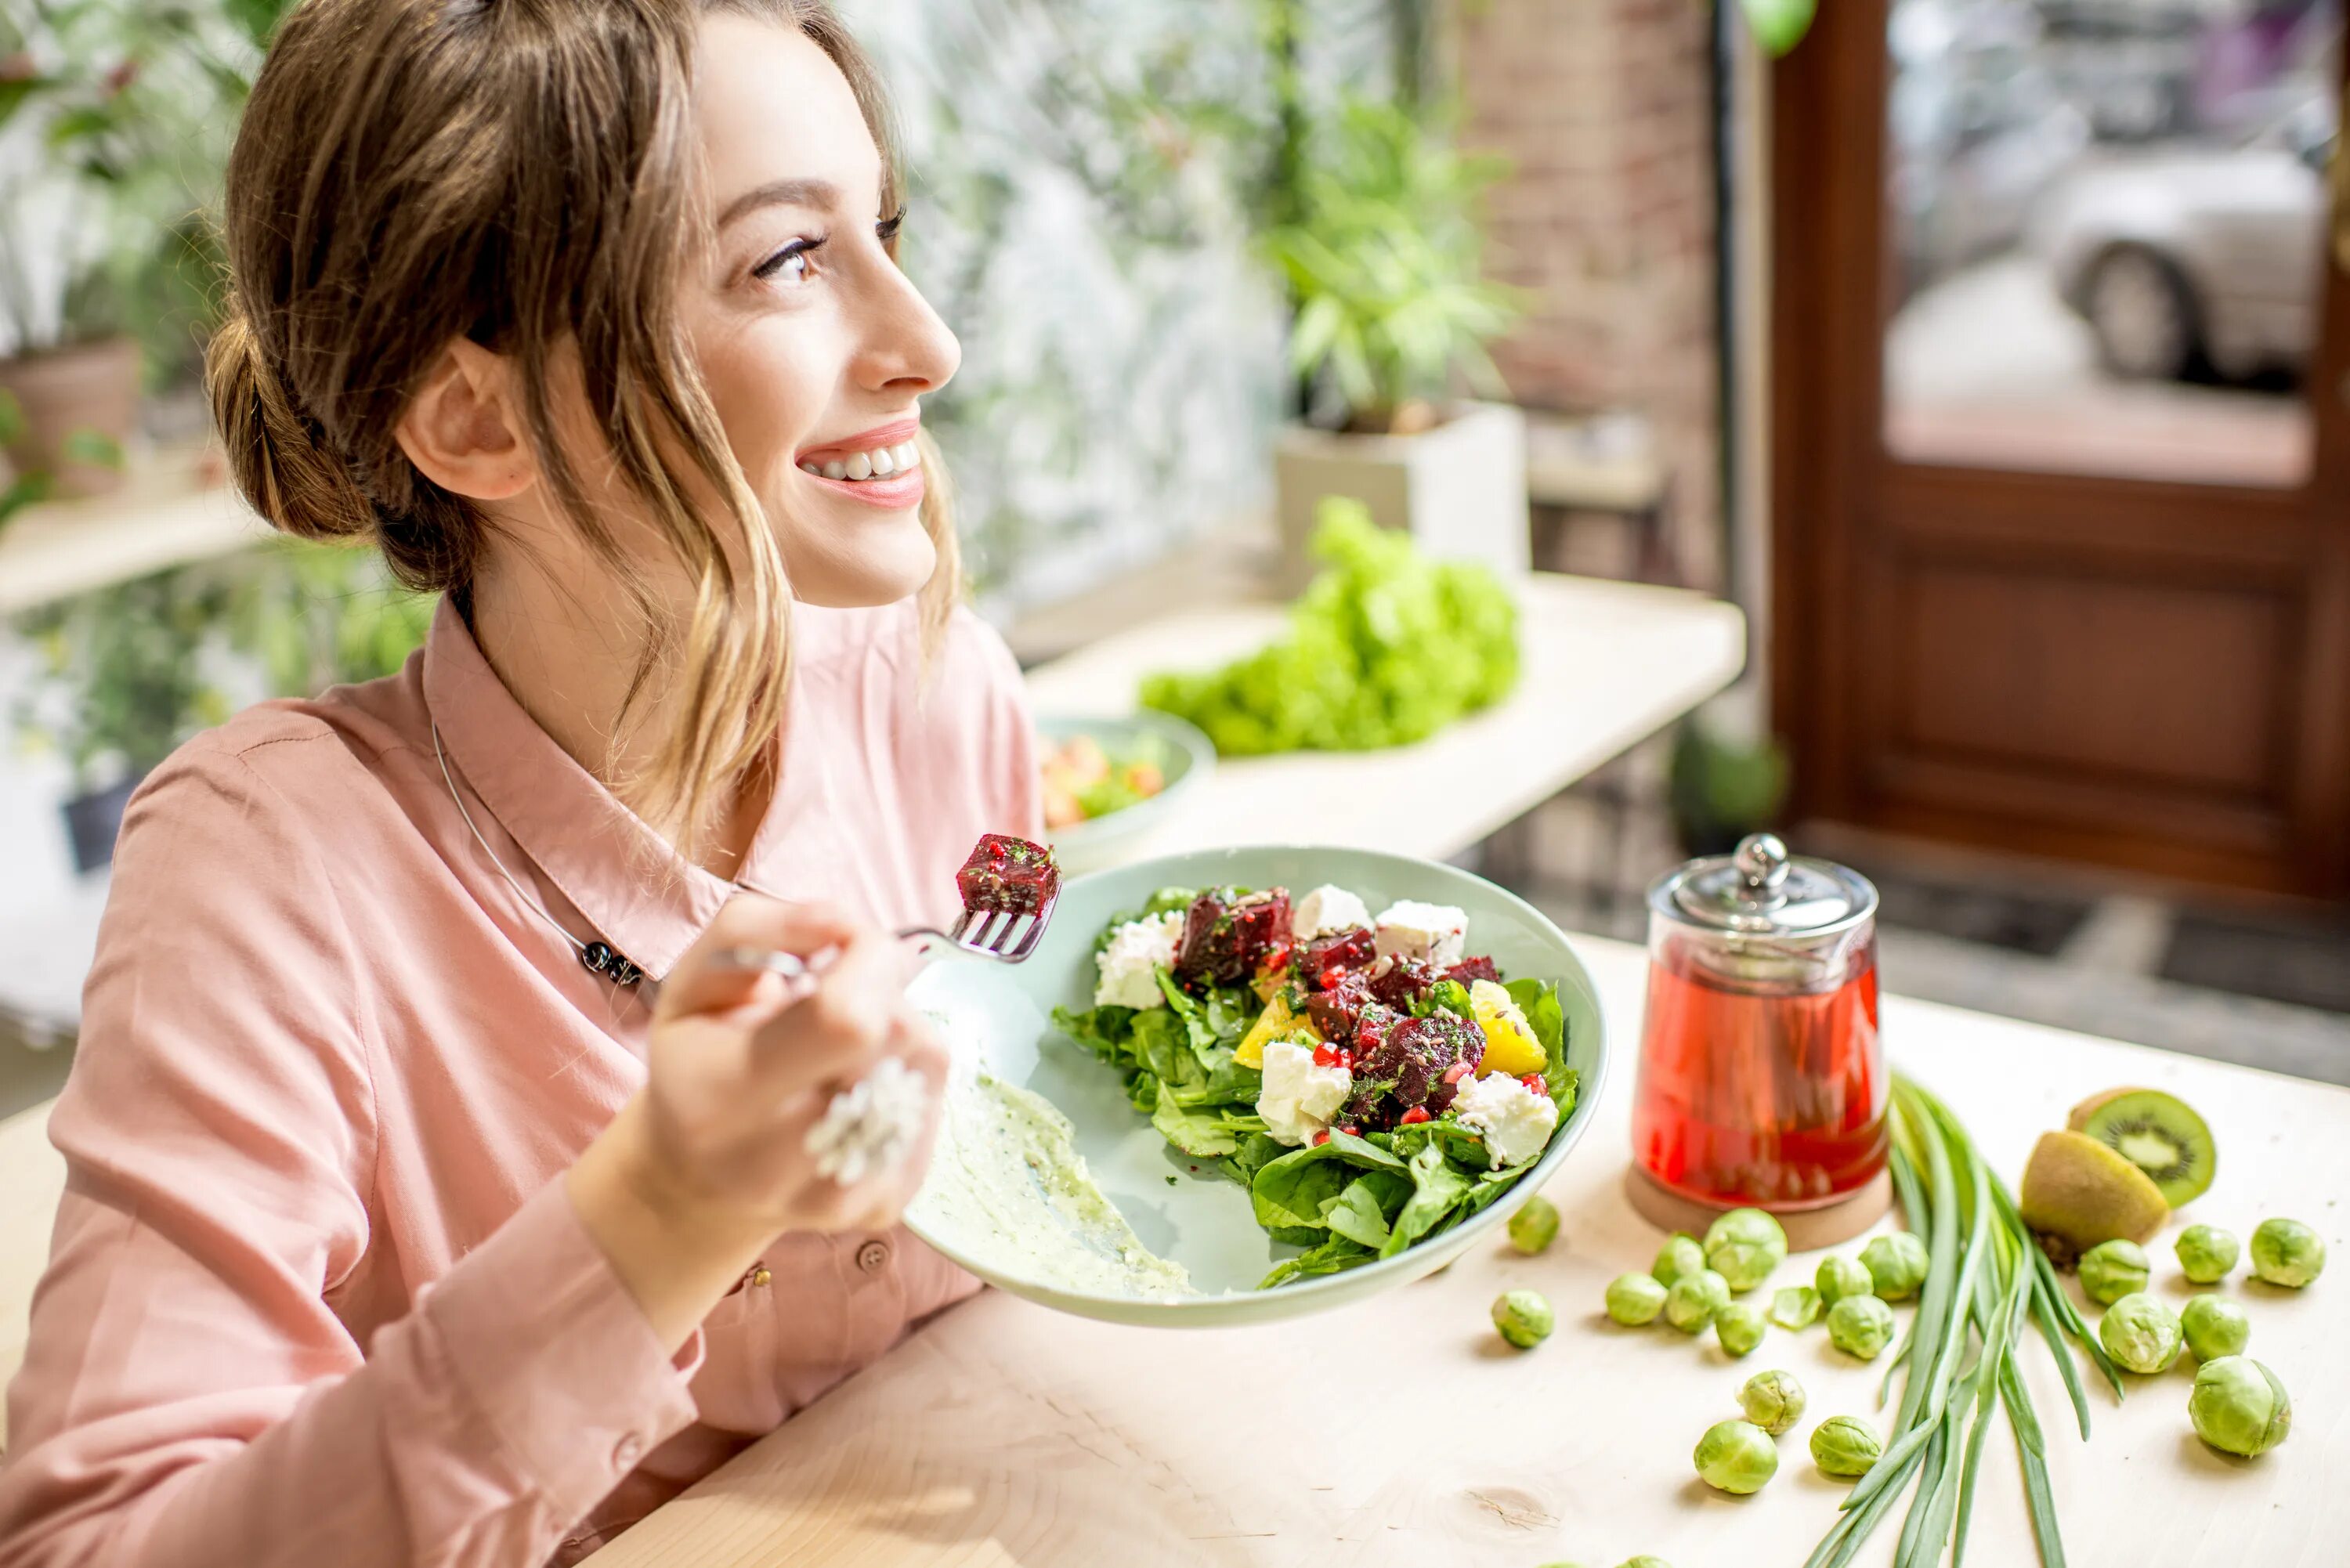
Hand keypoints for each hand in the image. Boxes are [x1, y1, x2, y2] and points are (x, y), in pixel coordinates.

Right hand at [567, 897, 946, 1347]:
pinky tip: (861, 1084)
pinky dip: (910, 1075)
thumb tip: (846, 924)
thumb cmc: (697, 1060)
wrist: (698, 1179)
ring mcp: (841, 1196)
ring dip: (900, 1029)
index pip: (846, 1019)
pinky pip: (936, 1104)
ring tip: (844, 1044)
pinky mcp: (886, 1206)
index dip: (867, 959)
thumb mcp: (691, 980)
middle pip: (898, 1036)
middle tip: (839, 995)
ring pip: (928, 1064)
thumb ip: (756, 929)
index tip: (843, 947)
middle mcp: (779, 1162)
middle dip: (882, 989)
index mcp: (722, 1097)